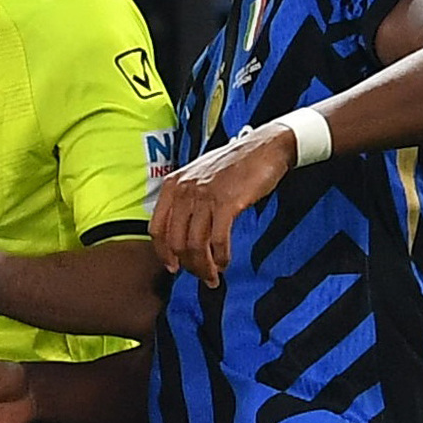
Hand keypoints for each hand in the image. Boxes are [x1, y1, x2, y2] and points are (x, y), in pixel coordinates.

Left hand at [150, 121, 294, 285]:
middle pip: (176, 241)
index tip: (173, 268)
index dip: (163, 253)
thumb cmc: (234, 165)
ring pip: (196, 244)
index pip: (157, 228)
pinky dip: (221, 256)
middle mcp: (184, 190)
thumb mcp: (199, 178)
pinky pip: (218, 239)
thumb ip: (186, 202)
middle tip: (201, 276)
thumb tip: (183, 237)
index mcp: (173, 185)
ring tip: (214, 276)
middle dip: (188, 265)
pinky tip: (225, 262)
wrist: (265, 147)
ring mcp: (205, 196)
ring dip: (204, 266)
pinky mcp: (227, 202)